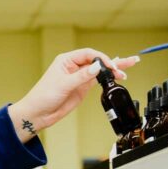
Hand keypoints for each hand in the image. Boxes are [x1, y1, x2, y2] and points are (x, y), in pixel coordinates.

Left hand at [9, 48, 139, 138]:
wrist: (38, 114)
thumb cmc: (43, 96)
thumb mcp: (63, 84)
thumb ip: (82, 76)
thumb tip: (97, 66)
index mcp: (66, 60)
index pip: (88, 54)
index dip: (101, 58)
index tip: (110, 66)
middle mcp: (74, 67)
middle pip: (97, 60)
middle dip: (112, 62)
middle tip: (129, 62)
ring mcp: (79, 77)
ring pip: (100, 71)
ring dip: (113, 71)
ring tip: (127, 70)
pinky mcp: (82, 88)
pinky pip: (98, 81)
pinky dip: (108, 79)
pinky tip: (118, 76)